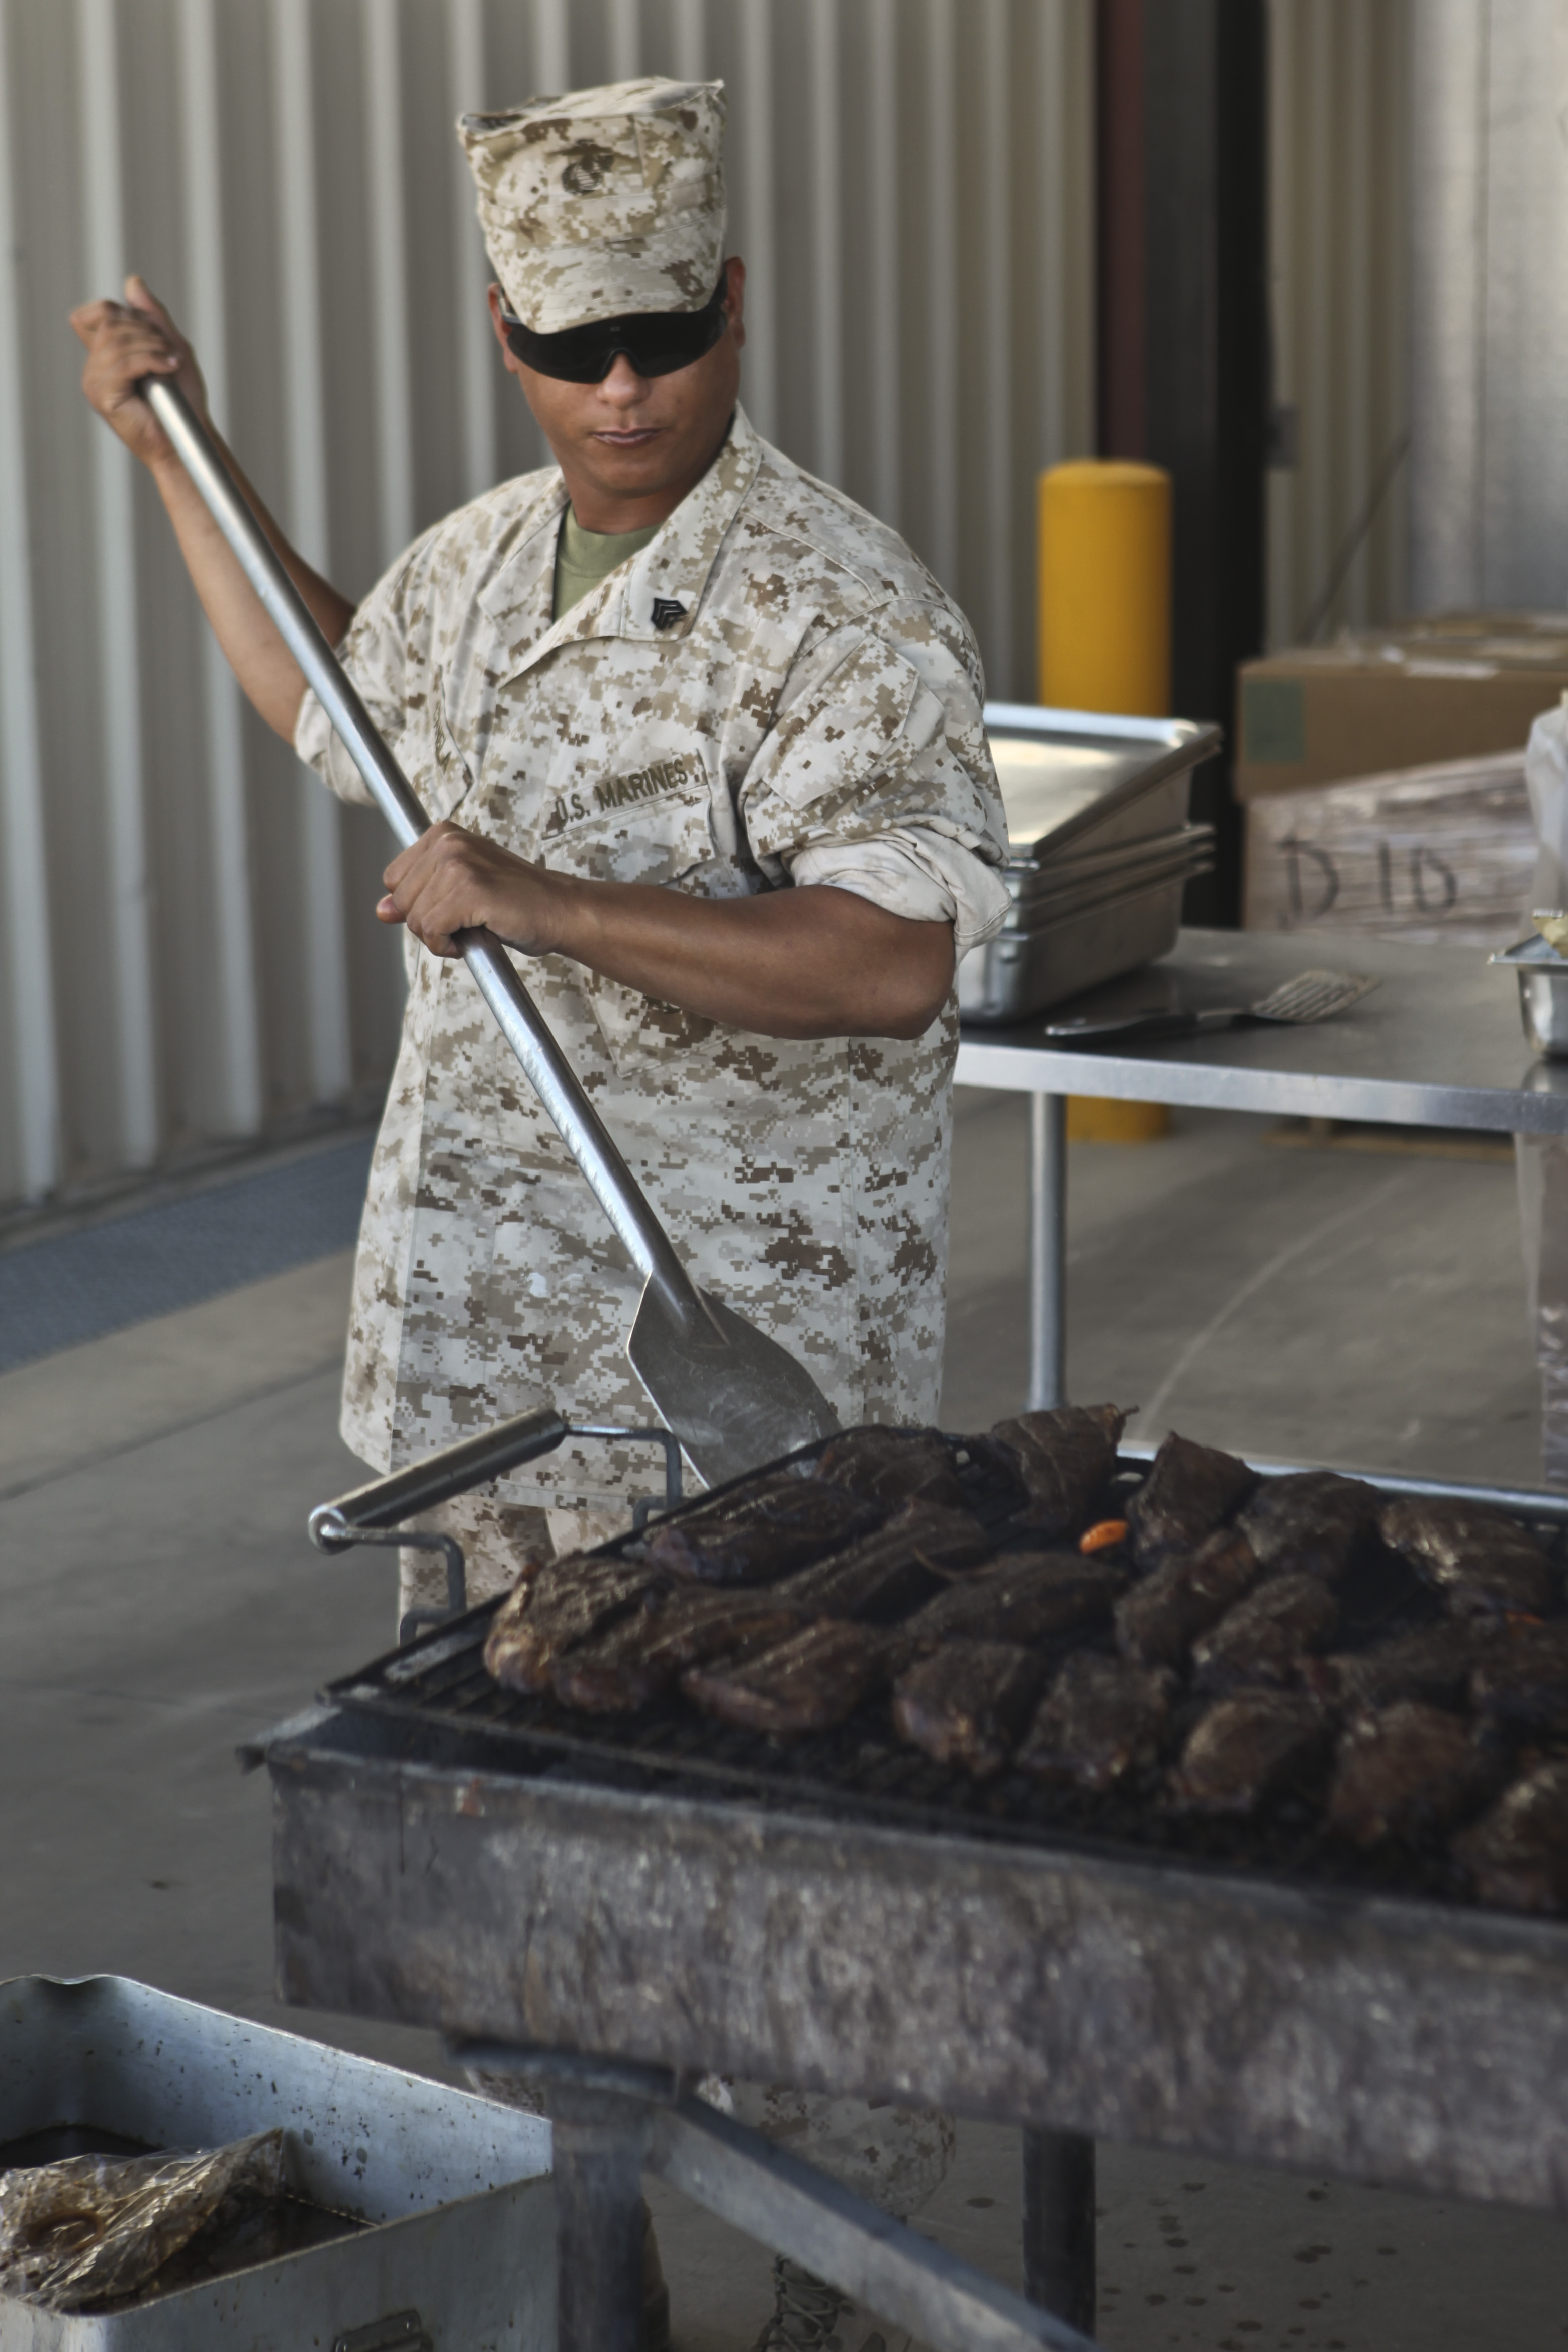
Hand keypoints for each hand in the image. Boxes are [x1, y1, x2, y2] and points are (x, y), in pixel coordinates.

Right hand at [71, 276, 207, 466]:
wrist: (187, 435)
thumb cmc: (181, 398)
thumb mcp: (170, 345)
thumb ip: (151, 315)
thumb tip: (133, 281)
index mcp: (104, 354)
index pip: (95, 314)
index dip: (122, 312)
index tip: (153, 335)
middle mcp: (94, 366)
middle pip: (111, 322)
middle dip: (148, 331)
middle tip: (170, 353)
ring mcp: (95, 382)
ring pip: (118, 340)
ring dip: (154, 347)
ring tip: (171, 364)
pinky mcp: (103, 396)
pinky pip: (124, 363)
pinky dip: (152, 361)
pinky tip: (168, 369)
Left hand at [377, 822, 566, 958]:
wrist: (560, 910)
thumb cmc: (517, 901)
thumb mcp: (460, 890)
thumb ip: (420, 894)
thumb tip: (380, 910)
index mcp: (443, 835)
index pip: (394, 879)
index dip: (418, 904)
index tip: (452, 907)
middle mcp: (448, 842)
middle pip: (400, 900)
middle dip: (428, 922)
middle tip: (466, 920)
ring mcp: (458, 864)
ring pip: (415, 919)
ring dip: (441, 936)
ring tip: (474, 926)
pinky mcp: (468, 890)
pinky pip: (432, 931)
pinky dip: (448, 946)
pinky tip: (475, 937)